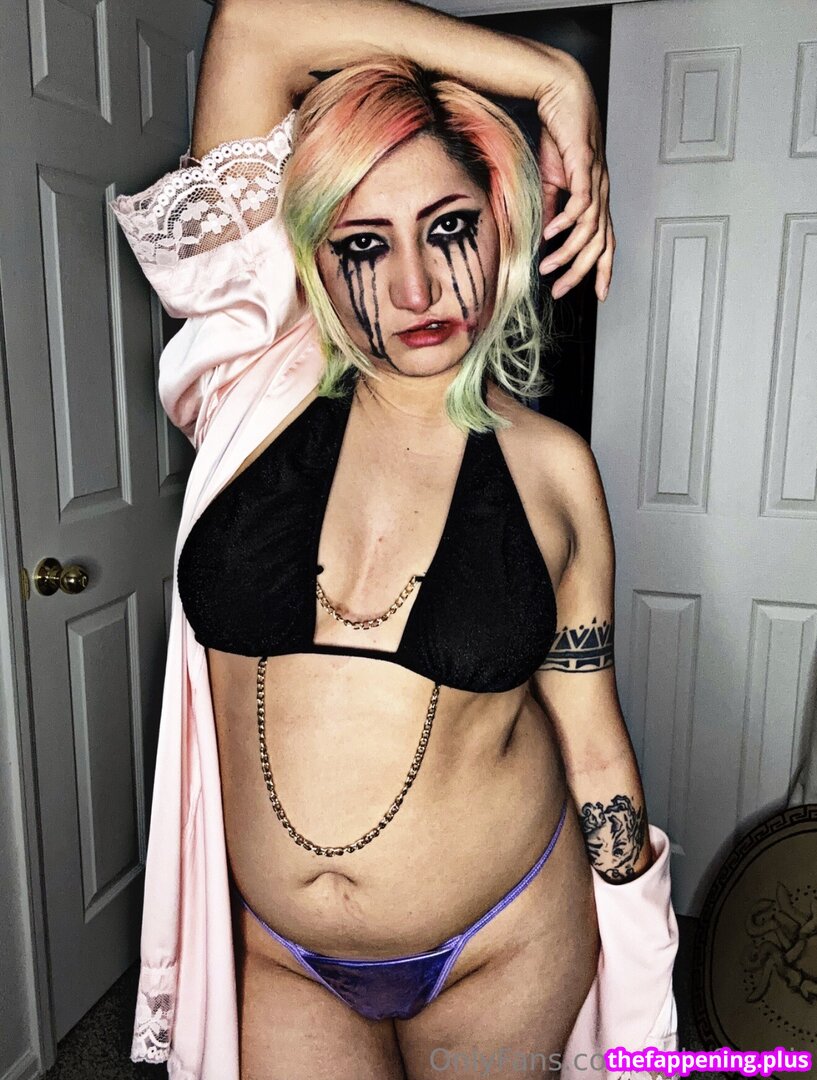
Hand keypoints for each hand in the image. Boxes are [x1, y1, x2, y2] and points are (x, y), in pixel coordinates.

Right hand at [534, 51, 614, 302]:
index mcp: (597, 198)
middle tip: (560, 290)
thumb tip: (547, 236)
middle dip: (581, 272)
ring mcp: (596, 180)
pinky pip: (581, 202)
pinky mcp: (585, 165)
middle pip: (599, 243)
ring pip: (589, 229)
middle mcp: (602, 193)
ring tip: (548, 267)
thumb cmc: (560, 135)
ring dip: (568, 252)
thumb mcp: (552, 180)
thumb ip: (552, 208)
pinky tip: (552, 234)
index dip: (604, 269)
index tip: (598, 294)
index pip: (607, 241)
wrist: (562, 95)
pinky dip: (566, 222)